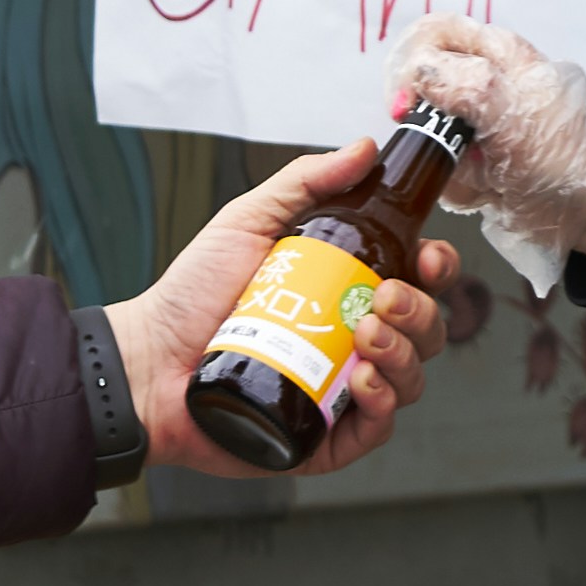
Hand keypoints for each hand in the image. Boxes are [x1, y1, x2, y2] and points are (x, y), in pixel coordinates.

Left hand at [112, 144, 453, 481]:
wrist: (148, 360)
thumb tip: (364, 148)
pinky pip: (378, 428)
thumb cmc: (190, 296)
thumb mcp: (247, 221)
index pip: (418, 280)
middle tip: (383, 299)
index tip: (427, 257)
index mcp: (348, 291)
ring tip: (366, 337)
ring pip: (410, 379)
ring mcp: (343, 391)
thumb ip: (303, 182)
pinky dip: (383, 405)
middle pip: (426, 330)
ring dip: (404, 355)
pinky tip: (363, 382)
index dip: (437, 268)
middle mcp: (354, 341)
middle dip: (420, 312)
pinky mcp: (326, 437)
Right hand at [387, 14, 585, 270]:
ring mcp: (478, 126)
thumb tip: (421, 74)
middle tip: (437, 145)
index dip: (411, 63)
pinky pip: (443, 170)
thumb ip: (464, 84)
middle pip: (421, 87)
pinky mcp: (476, 163)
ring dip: (444, 161)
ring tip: (481, 175)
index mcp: (496, 53)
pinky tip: (488, 192)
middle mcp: (484, 83)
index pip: (433, 34)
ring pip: (427, 134)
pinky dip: (458, 187)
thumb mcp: (514, 112)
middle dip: (426, 123)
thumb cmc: (568, 157)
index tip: (407, 101)